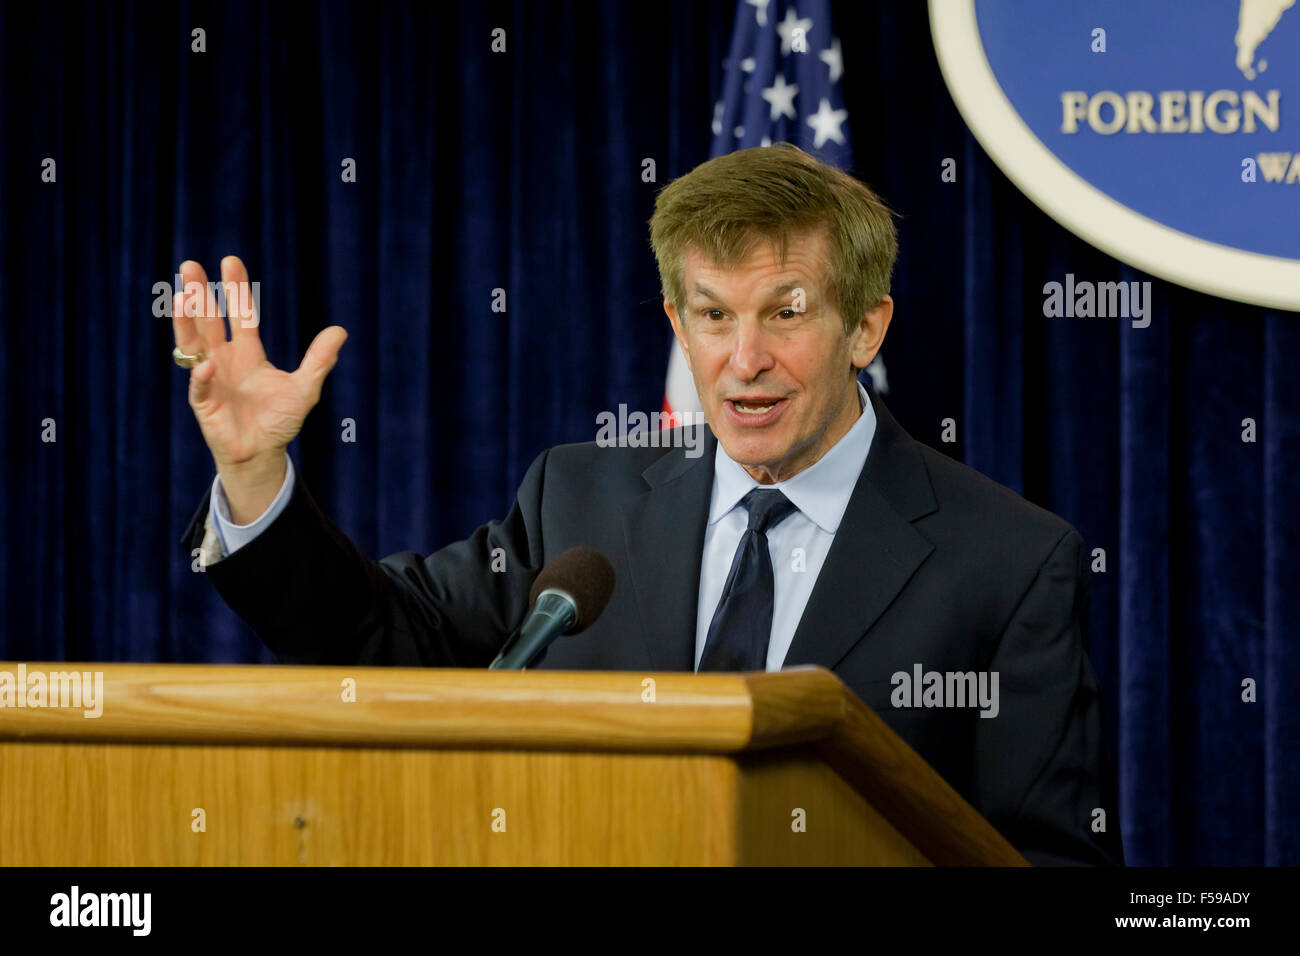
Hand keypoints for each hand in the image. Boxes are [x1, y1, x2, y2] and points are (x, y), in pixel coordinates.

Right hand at [173, 256, 346, 521]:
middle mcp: (225, 359)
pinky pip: (200, 385)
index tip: (230, 261)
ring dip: (188, 323)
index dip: (236, 289)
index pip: (240, 313)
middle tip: (190, 266)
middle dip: (200, 295)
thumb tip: (340, 331)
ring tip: (183, 299)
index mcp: (248, 352)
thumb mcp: (305, 388)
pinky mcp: (204, 403)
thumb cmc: (279, 420)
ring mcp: (211, 379)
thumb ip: (319, 360)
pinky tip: (209, 364)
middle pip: (209, 321)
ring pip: (194, 345)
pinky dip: (204, 375)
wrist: (262, 453)